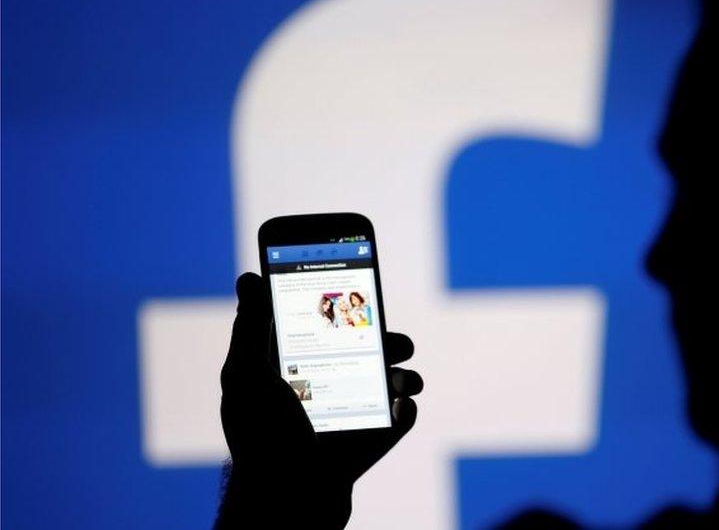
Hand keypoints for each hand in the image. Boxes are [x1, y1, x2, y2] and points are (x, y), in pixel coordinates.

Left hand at [215, 273, 422, 527]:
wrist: (286, 504)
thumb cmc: (260, 440)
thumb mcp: (246, 377)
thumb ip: (251, 327)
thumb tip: (249, 279)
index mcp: (299, 365)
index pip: (326, 325)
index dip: (346, 306)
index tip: (362, 288)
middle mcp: (328, 385)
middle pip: (368, 349)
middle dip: (391, 339)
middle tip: (399, 342)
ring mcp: (354, 412)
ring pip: (392, 382)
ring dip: (407, 375)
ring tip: (407, 380)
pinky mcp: (373, 438)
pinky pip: (401, 417)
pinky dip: (407, 410)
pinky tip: (401, 406)